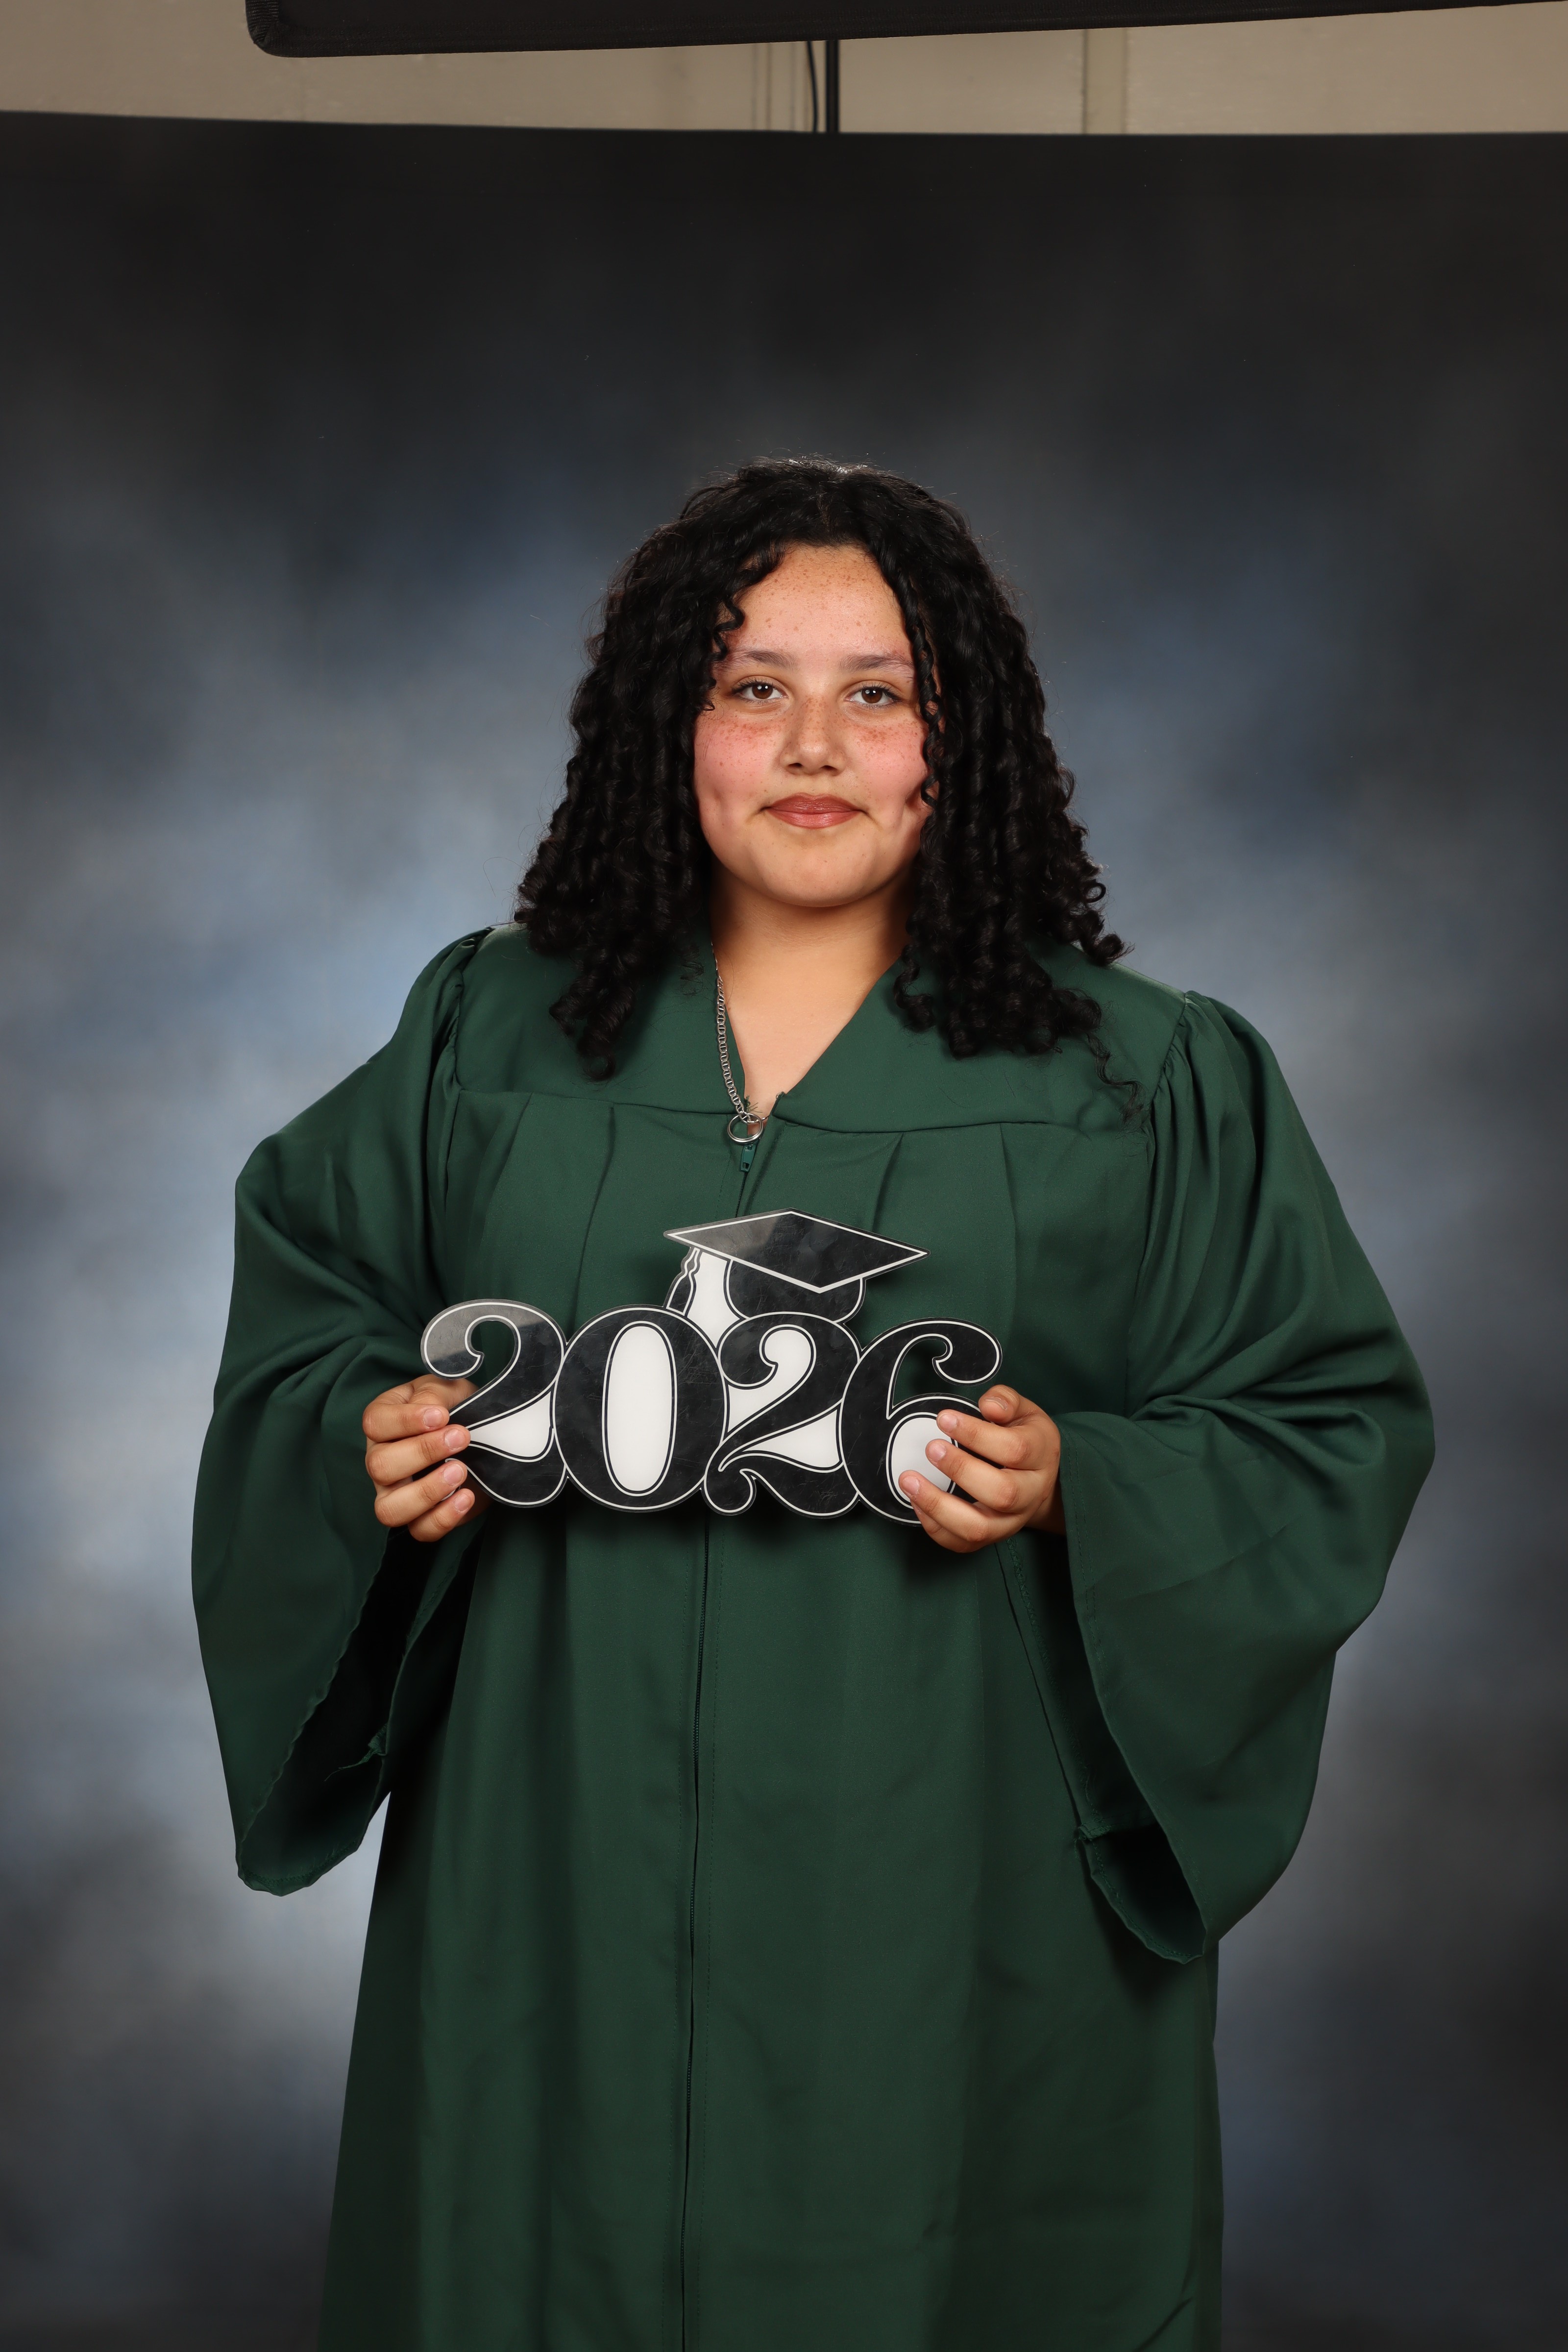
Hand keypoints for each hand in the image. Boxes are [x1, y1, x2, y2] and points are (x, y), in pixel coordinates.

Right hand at [362, 1373, 488, 1544]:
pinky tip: (466, 1496)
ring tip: (460, 1471)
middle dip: (423, 1452)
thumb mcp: (445, 1389)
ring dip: (426, 1491)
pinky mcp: (422, 1517)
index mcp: (382, 1424)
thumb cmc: (453, 1407)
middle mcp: (380, 1462)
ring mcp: (396, 1494)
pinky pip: (420, 1530)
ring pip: (389, 1509)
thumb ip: (433, 1395)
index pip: (375, 1424)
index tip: (442, 1415)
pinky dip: (443, 1518)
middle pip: (379, 1466)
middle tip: (460, 1439)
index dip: (406, 1421)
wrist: (480, 1434)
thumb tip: (430, 1411)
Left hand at [900, 1385, 1065, 1554]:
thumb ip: (1006, 1402)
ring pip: (978, 1527)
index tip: (944, 1418)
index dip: (977, 1434)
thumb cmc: (1024, 1439)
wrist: (1041, 1481)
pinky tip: (916, 1501)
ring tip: (909, 1480)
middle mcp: (1031, 1494)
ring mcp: (1012, 1521)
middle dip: (961, 1470)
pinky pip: (962, 1543)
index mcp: (1042, 1456)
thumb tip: (989, 1406)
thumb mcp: (1024, 1412)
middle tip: (931, 1448)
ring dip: (938, 1505)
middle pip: (1002, 1493)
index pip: (1015, 1449)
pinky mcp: (992, 1537)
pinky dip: (935, 1526)